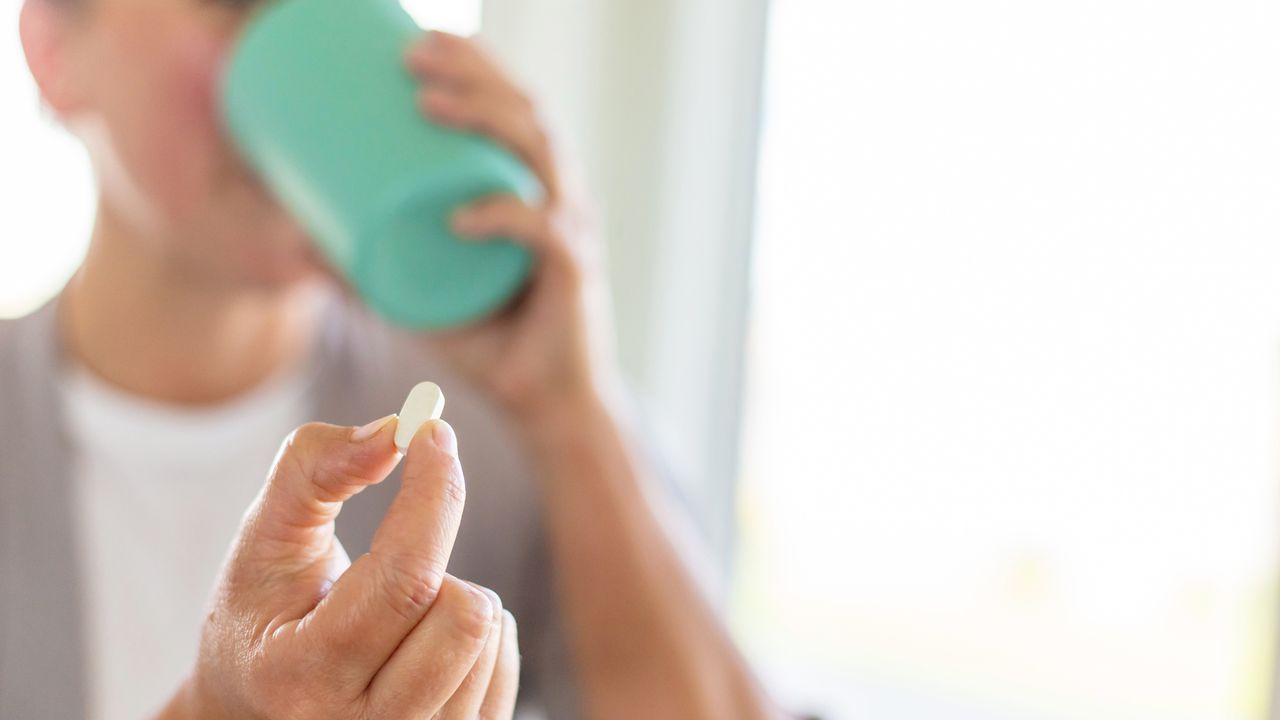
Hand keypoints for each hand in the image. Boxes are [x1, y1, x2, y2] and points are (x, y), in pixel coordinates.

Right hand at [157, 417, 518, 719]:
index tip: (433, 432)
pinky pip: (504, 660)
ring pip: (488, 633)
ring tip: (393, 612)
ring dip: (451, 594)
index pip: (403, 579)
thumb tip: (393, 431)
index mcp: (300, 676)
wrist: (256, 710)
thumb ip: (313, 471)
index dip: (433, 495)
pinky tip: (423, 637)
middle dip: (433, 557)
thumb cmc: (262, 614)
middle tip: (385, 563)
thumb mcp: (263, 539)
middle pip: (463, 611)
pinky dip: (475, 630)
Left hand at [405, 32, 617, 421]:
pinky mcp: (574, 275)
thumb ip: (367, 269)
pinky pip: (543, 233)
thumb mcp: (419, 297)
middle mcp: (561, 197)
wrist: (547, 405)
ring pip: (539, 154)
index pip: (516, 106)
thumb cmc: (490, 342)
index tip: (416, 42)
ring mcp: (572, 232)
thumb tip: (295, 243)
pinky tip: (460, 215)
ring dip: (485, 119)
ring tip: (427, 103)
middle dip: (473, 73)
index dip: (476, 65)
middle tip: (410, 58)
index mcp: (533, 188)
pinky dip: (502, 217)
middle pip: (528, 112)